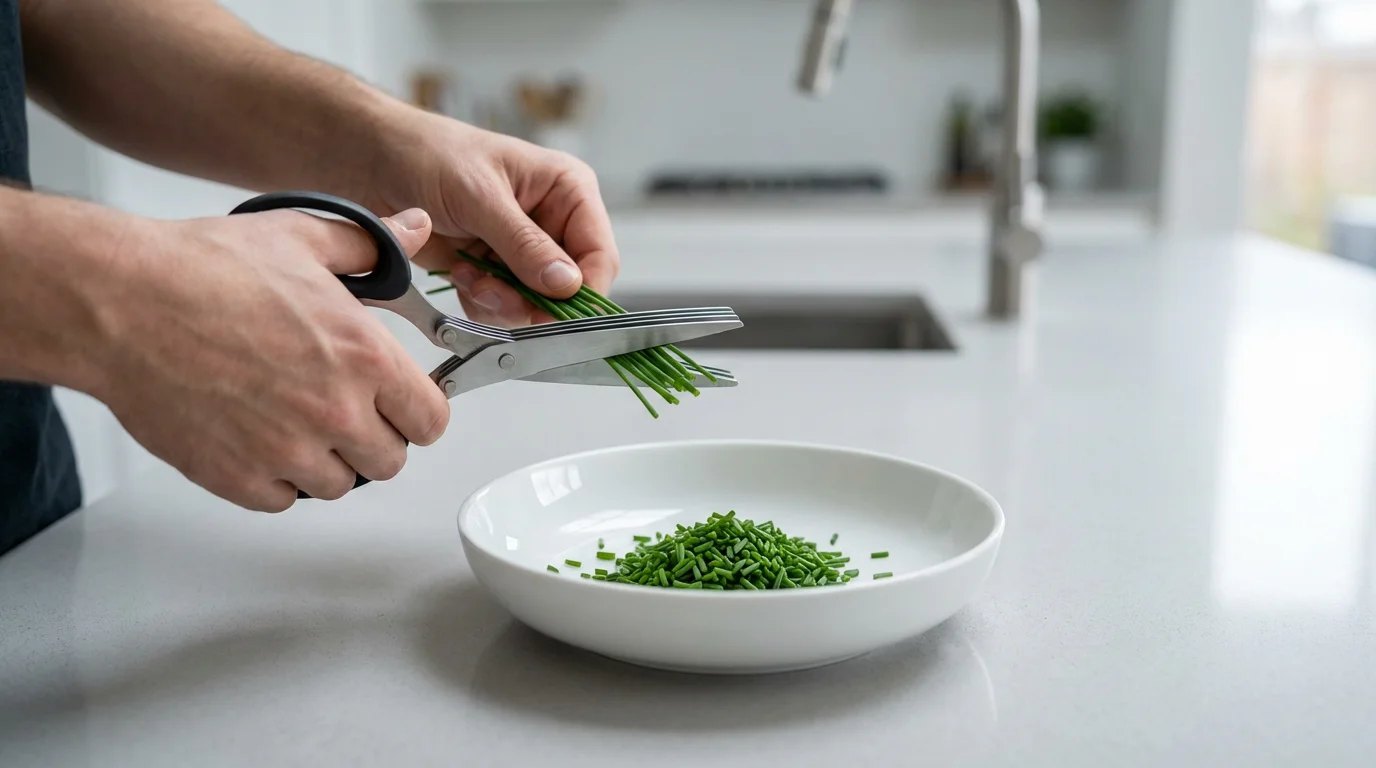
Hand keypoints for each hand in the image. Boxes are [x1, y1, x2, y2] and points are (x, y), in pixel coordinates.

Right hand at [91, 207, 449, 511]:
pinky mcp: (239, 477)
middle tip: (342, 408)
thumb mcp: (301, 238)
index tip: (400, 402)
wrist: (121, 302)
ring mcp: (287, 450)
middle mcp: (335, 410)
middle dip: (373, 436)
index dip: (417, 410)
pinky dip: (275, 478)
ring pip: (339, 485)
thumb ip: (369, 246)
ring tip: (294, 419)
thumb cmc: (201, 270)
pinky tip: (257, 437)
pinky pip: (283, 500)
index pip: (430, 419)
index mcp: (364, 356)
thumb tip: (411, 231)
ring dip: (325, 460)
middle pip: (390, 460)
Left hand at [372, 113, 619, 326]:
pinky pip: (504, 308)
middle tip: (491, 290)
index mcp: (568, 191)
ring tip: (468, 272)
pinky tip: (459, 273)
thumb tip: (568, 284)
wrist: (374, 160)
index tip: (552, 313)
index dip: (583, 291)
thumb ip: (525, 244)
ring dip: (500, 301)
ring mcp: (524, 250)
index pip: (599, 254)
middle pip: (569, 289)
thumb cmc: (429, 155)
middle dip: (530, 299)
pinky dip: (481, 301)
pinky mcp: (495, 269)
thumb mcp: (481, 197)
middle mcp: (553, 223)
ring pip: (536, 305)